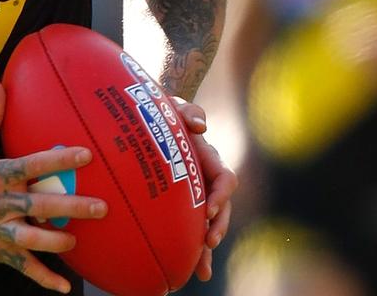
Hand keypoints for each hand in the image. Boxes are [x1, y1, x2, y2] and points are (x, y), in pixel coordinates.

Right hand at [0, 80, 106, 293]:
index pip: (32, 166)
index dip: (58, 159)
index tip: (86, 154)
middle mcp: (0, 204)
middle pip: (40, 206)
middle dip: (72, 207)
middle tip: (102, 207)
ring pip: (33, 239)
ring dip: (57, 242)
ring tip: (76, 241)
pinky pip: (23, 267)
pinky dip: (44, 279)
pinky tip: (65, 288)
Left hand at [171, 97, 236, 281]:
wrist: (153, 118)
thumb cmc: (165, 110)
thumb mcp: (176, 105)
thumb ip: (189, 109)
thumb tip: (200, 124)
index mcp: (209, 159)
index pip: (223, 179)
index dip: (220, 196)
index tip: (208, 210)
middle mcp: (207, 178)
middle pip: (221, 207)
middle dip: (218, 227)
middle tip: (208, 242)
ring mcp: (196, 192)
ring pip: (209, 223)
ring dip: (207, 246)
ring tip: (202, 269)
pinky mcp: (182, 202)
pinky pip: (191, 227)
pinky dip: (193, 249)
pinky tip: (191, 271)